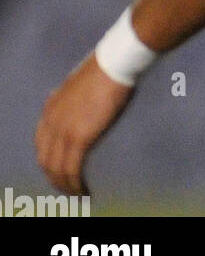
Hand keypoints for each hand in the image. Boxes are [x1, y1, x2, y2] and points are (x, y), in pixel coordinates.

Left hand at [35, 52, 135, 195]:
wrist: (113, 63)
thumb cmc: (104, 68)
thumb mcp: (77, 83)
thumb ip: (71, 98)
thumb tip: (78, 105)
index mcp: (50, 108)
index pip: (41, 144)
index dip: (49, 161)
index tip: (61, 169)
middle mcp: (51, 122)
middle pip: (45, 161)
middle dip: (55, 178)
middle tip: (70, 186)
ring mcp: (63, 130)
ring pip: (56, 169)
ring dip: (65, 186)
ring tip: (78, 193)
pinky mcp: (79, 137)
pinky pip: (71, 169)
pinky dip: (75, 183)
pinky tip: (84, 190)